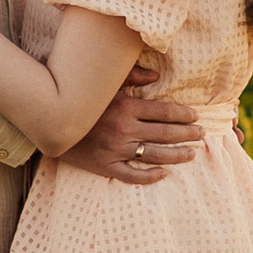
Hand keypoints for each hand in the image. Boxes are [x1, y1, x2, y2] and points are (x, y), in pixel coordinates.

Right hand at [60, 78, 204, 183]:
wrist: (50, 121)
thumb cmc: (80, 98)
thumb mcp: (105, 83)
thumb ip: (131, 76)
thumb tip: (156, 77)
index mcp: (125, 107)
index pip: (164, 111)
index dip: (183, 114)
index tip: (195, 116)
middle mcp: (123, 129)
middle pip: (164, 134)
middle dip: (187, 134)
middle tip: (202, 134)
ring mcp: (115, 150)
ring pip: (154, 155)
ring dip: (177, 155)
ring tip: (192, 154)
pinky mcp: (105, 166)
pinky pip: (132, 175)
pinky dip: (149, 177)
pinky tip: (163, 174)